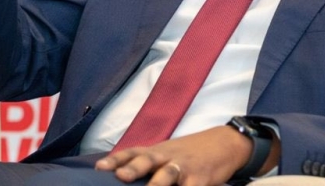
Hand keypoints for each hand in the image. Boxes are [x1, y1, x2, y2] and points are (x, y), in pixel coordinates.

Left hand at [94, 125, 278, 185]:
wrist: (224, 143)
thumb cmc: (188, 153)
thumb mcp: (166, 153)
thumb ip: (145, 163)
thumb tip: (119, 175)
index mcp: (156, 151)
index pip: (131, 153)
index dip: (115, 160)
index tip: (99, 168)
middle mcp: (167, 157)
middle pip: (147, 160)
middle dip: (133, 169)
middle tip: (120, 176)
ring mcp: (185, 167)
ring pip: (168, 174)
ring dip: (157, 184)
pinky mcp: (201, 179)